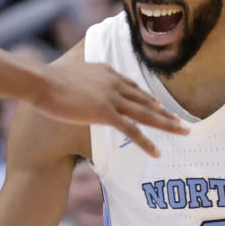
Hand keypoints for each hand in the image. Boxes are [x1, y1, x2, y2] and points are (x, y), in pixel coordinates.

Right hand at [33, 61, 188, 156]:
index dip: (148, 98)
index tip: (160, 106)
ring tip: (183, 132)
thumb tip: (74, 83)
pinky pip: (131, 130)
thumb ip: (80, 79)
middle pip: (146, 100)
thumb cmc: (47, 80)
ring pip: (146, 113)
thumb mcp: (68, 74)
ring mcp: (112, 98)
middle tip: (181, 120)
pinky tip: (157, 152)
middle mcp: (114, 83)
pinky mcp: (105, 113)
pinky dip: (146, 142)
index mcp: (107, 73)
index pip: (133, 87)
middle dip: (165, 112)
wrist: (42, 81)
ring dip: (167, 124)